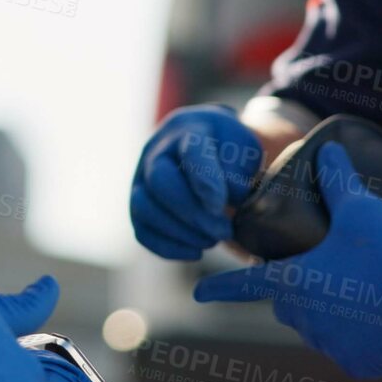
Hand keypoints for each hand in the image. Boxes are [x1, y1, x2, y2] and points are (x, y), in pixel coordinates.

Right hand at [131, 105, 265, 259]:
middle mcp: (157, 151)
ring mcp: (141, 178)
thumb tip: (232, 198)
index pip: (192, 150)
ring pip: (144, 207)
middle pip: (160, 180)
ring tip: (212, 241)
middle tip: (224, 231)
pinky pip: (142, 230)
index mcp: (190, 130)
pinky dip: (167, 247)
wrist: (200, 143)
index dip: (204, 180)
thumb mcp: (242, 149)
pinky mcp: (138, 205)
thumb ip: (239, 170)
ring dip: (179, 232)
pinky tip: (195, 252)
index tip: (219, 206)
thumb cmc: (226, 148)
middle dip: (192, 212)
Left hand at [193, 144, 381, 377]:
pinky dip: (354, 336)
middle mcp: (306, 320)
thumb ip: (336, 180)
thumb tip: (328, 149)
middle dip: (295, 291)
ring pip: (316, 329)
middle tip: (319, 272)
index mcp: (295, 284)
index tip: (199, 292)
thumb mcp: (361, 209)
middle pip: (286, 305)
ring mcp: (332, 346)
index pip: (244, 285)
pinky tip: (372, 318)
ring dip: (325, 314)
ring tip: (353, 292)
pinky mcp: (359, 365)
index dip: (220, 286)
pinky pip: (346, 349)